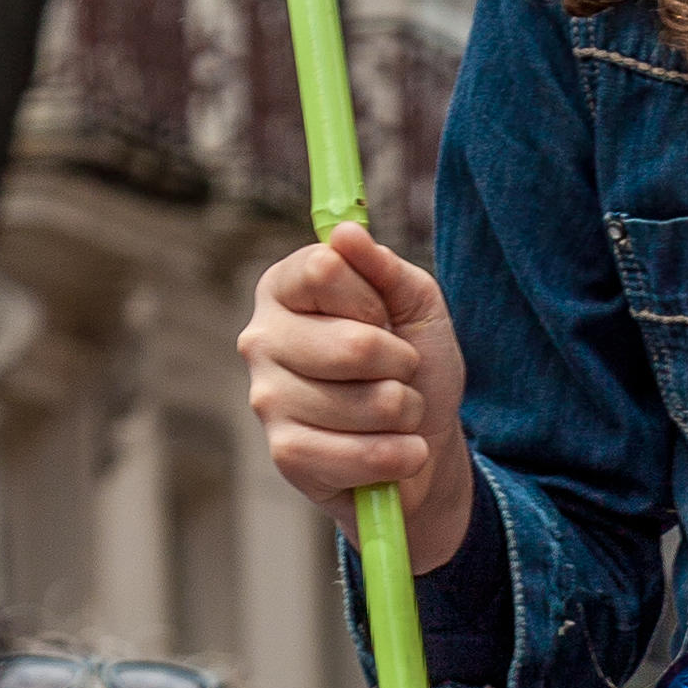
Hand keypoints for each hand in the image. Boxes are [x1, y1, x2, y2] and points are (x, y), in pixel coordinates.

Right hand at [240, 223, 474, 579]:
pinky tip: (396, 452)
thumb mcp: (416, 305)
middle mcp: (262, 339)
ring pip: (367, 403)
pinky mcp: (285, 454)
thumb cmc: (414, 369)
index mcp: (285, 290)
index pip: (324, 269)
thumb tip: (345, 232)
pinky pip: (359, 453)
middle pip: (353, 345)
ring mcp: (267, 399)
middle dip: (402, 365)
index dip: (373, 299)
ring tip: (396, 413)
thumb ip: (384, 267)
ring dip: (405, 412)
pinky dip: (398, 455)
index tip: (382, 317)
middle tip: (398, 373)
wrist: (425, 448)